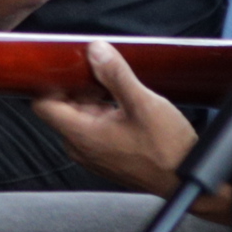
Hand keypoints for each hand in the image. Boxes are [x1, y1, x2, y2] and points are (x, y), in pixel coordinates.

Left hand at [36, 41, 197, 195]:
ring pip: (80, 117)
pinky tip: (123, 103)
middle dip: (75, 86)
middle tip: (97, 69)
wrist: (187, 180)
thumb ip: (116, 75)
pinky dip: (102, 112)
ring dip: (92, 98)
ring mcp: (93, 154)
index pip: (43, 104)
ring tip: (114, 84)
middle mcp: (81, 148)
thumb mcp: (143, 103)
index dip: (50, 82)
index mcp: (81, 135)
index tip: (66, 66)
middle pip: (62, 108)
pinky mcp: (107, 156)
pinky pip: (94, 129)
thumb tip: (96, 50)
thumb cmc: (168, 150)